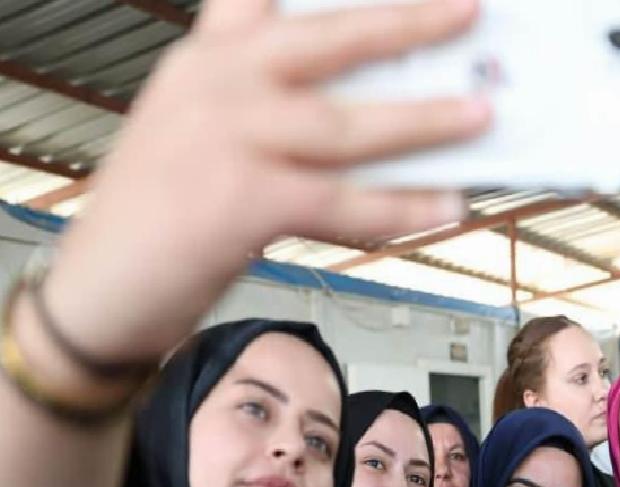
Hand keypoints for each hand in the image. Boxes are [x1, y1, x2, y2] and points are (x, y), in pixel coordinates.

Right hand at [42, 0, 490, 363]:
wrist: (99, 289)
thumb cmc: (163, 211)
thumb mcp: (203, 131)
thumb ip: (269, 101)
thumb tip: (380, 104)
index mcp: (205, 59)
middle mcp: (215, 84)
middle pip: (328, 39)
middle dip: (406, 22)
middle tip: (468, 8)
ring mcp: (228, 139)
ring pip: (348, 123)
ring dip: (425, 120)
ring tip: (483, 115)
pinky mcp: (244, 201)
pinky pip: (345, 201)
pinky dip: (401, 207)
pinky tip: (447, 204)